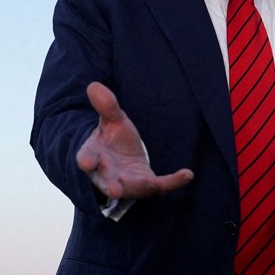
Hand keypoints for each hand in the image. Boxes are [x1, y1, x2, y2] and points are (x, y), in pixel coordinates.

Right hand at [76, 82, 193, 199]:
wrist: (123, 159)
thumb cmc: (112, 139)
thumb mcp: (112, 121)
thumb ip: (106, 106)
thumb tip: (94, 85)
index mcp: (94, 156)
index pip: (88, 157)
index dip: (87, 160)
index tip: (87, 162)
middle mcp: (107, 174)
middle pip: (107, 180)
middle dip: (111, 184)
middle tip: (115, 189)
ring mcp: (127, 182)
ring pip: (132, 188)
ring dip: (139, 187)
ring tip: (150, 184)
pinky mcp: (146, 184)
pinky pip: (161, 186)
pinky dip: (174, 181)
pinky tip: (188, 174)